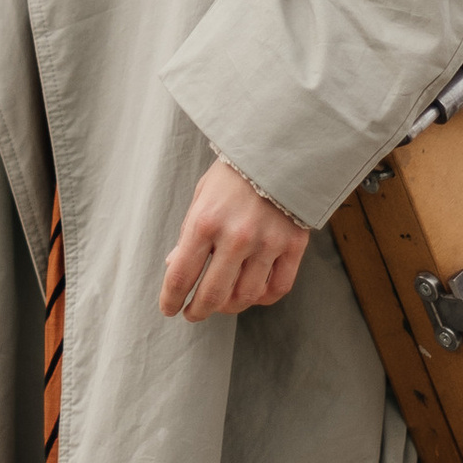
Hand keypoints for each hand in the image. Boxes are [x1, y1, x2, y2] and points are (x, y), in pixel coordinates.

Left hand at [160, 159, 308, 321]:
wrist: (279, 149)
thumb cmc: (233, 174)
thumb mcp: (201, 197)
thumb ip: (189, 234)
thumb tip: (175, 266)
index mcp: (205, 221)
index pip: (181, 275)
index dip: (171, 299)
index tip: (169, 309)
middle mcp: (236, 236)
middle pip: (213, 294)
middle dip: (198, 311)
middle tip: (193, 314)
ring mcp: (267, 242)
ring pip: (246, 296)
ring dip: (229, 307)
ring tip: (222, 303)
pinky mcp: (293, 245)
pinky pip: (278, 288)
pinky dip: (262, 298)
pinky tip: (252, 294)